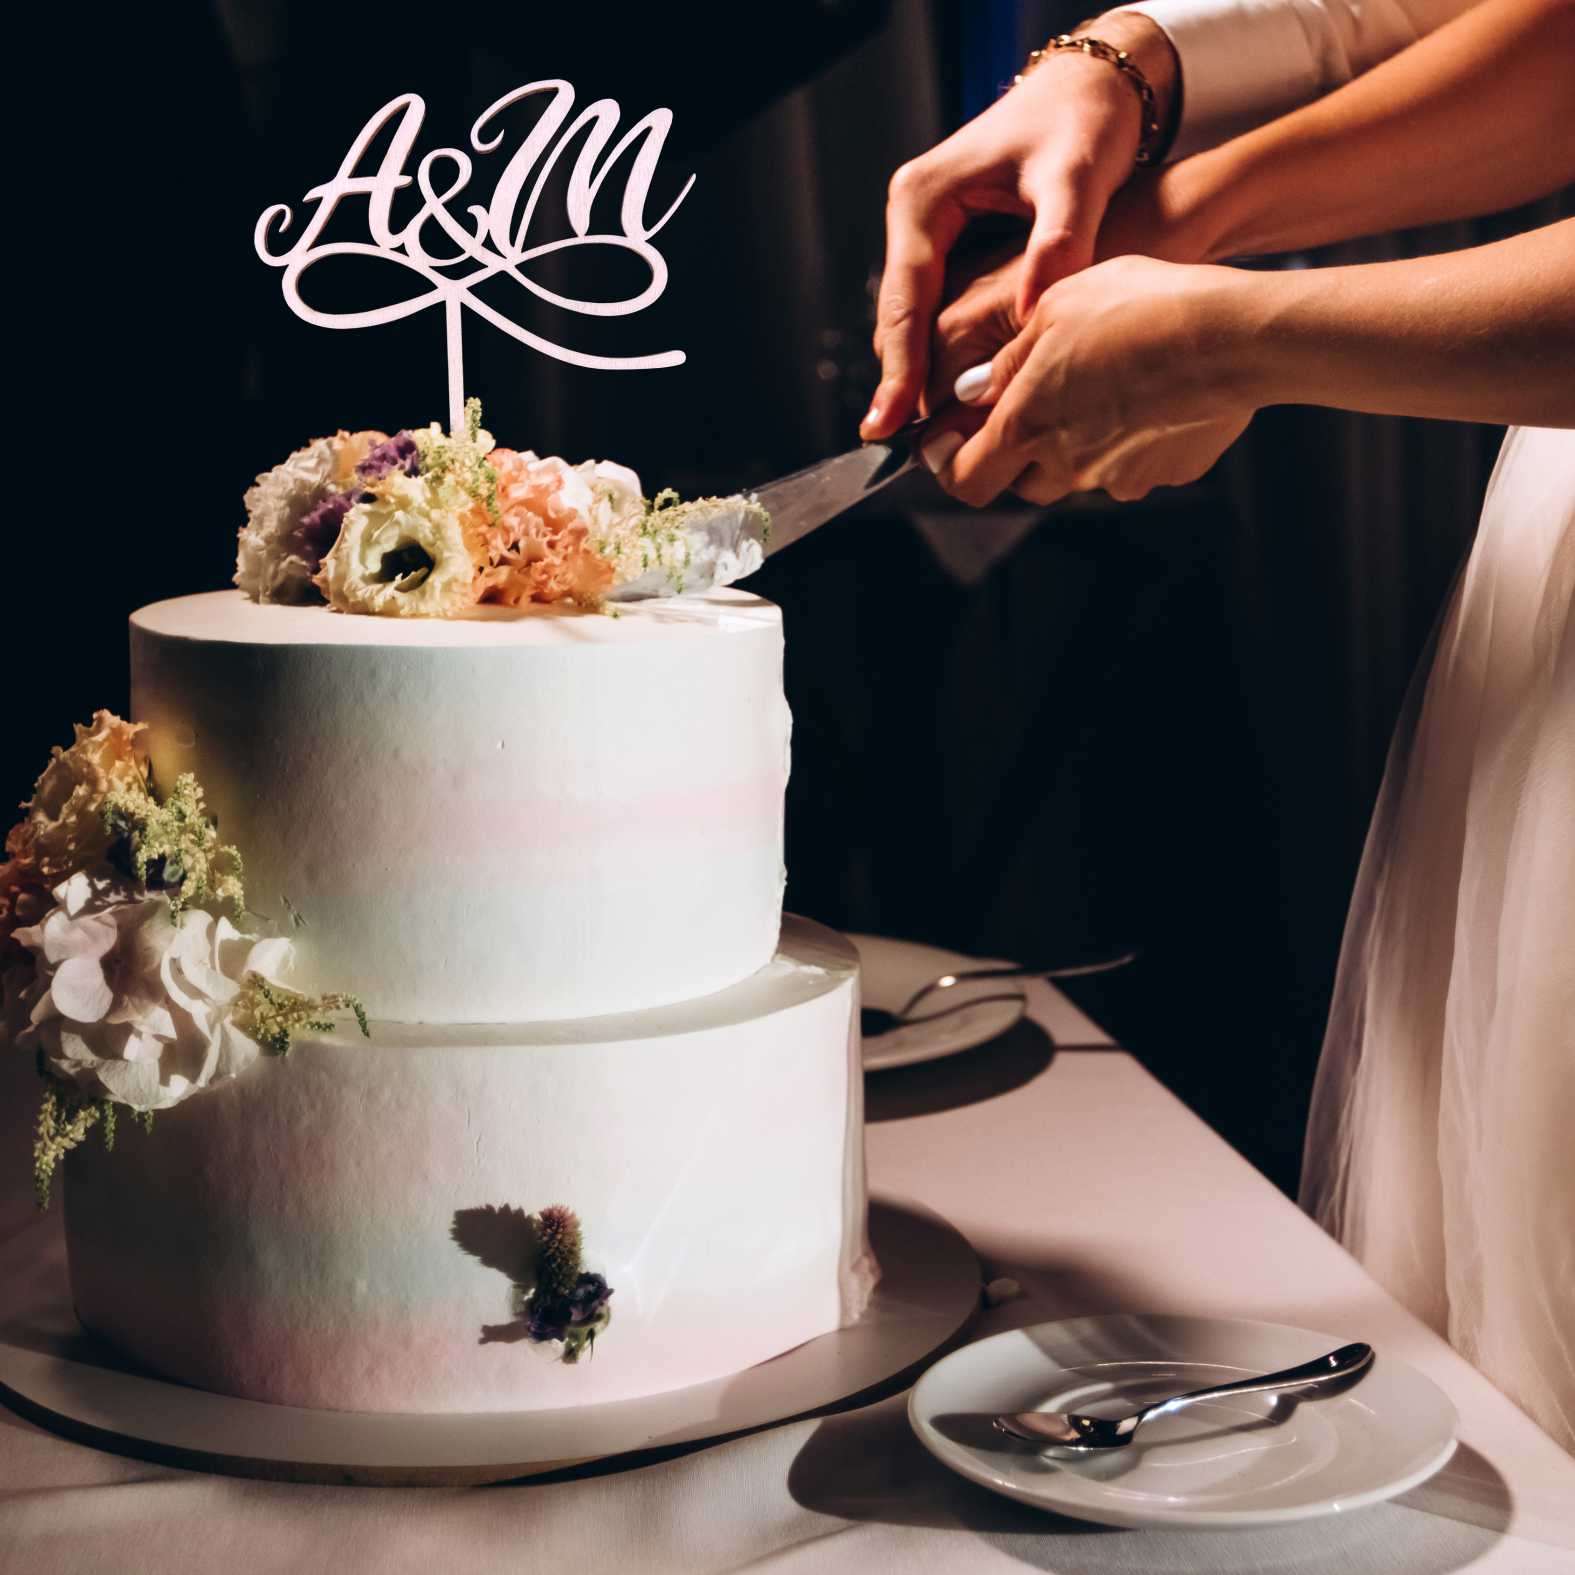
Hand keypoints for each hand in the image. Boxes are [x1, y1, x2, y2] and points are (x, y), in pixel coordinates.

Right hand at [863, 17, 1176, 441]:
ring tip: (922, 435)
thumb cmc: (1084, 123)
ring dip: (919, 372)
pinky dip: (943, 352)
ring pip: (915, 319)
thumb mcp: (1076, 177)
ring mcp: (932, 234)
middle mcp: (917, 218)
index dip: (898, 367)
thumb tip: (1034, 311)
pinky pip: (938, 311)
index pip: (903, 300)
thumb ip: (1057, 242)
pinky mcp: (955, 247)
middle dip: (900, 379)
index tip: (891, 421)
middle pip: (897, 317)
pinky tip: (955, 396)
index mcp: (924, 200)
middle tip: (899, 443)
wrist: (1097, 89)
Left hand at [921, 255, 1259, 504]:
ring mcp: (1119, 476)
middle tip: (1033, 406)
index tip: (946, 443)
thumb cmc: (1137, 306)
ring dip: (1074, 447)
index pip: (963, 478)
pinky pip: (1136, 465)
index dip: (949, 464)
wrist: (1229, 333)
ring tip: (1100, 387)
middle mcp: (1066, 463)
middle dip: (1018, 455)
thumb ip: (1005, 360)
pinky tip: (1152, 392)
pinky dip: (1132, 439)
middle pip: (1022, 482)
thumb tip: (973, 390)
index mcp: (1026, 424)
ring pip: (1079, 475)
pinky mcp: (1166, 472)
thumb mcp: (1051, 308)